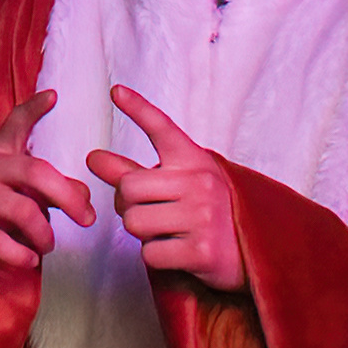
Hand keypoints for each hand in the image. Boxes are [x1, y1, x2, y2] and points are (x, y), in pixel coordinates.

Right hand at [0, 91, 94, 272]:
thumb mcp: (2, 187)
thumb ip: (41, 186)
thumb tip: (82, 194)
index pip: (13, 125)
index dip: (33, 109)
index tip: (52, 97)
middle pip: (36, 172)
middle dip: (69, 196)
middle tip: (87, 219)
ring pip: (24, 211)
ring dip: (45, 233)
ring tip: (47, 244)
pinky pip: (0, 242)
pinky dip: (21, 254)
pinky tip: (28, 258)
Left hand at [86, 85, 244, 291]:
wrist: (255, 255)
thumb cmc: (205, 215)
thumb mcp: (176, 185)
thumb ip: (132, 172)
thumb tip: (92, 158)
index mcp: (194, 161)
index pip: (162, 129)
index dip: (138, 109)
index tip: (115, 91)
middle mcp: (201, 183)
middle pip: (128, 188)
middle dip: (127, 204)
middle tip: (150, 212)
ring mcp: (203, 217)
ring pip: (133, 222)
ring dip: (141, 233)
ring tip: (168, 231)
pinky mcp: (202, 251)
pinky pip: (148, 253)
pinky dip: (155, 257)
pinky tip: (179, 252)